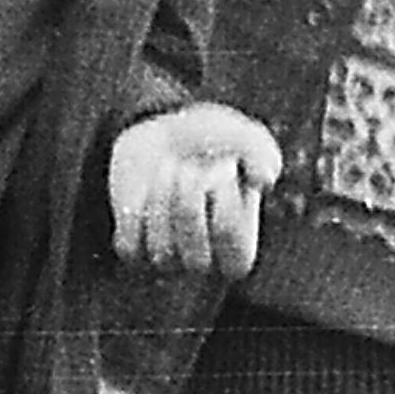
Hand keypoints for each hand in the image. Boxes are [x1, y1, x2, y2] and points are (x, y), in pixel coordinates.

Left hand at [110, 102, 282, 279]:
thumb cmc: (214, 141)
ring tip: (169, 167)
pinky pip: (131, 247)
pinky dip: (136, 215)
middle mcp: (204, 260)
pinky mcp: (133, 245)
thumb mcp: (245, 137)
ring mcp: (166, 256)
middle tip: (190, 168)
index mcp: (239, 249)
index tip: (224, 168)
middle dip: (189, 208)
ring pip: (161, 254)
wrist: (166, 132)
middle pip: (196, 261)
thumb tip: (263, 179)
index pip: (237, 261)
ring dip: (162, 204)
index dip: (227, 212)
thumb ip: (263, 154)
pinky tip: (145, 186)